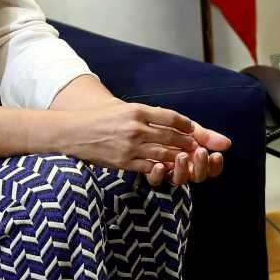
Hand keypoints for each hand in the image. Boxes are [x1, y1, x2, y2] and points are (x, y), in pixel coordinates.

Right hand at [56, 101, 229, 185]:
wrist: (71, 132)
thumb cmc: (99, 119)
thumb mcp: (123, 109)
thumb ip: (146, 115)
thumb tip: (172, 121)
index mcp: (137, 110)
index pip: (172, 117)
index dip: (189, 125)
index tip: (200, 131)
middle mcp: (136, 127)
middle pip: (173, 136)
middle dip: (193, 143)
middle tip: (208, 149)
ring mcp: (130, 146)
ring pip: (165, 153)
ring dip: (182, 157)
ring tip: (195, 160)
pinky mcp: (123, 162)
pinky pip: (150, 166)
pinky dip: (163, 169)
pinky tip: (172, 170)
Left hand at [143, 118, 232, 186]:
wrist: (142, 123)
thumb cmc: (169, 126)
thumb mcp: (189, 129)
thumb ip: (207, 136)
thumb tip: (227, 143)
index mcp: (196, 160)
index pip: (211, 170)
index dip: (215, 166)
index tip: (216, 155)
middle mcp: (184, 169)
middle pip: (197, 177)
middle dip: (200, 166)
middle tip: (200, 152)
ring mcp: (168, 172)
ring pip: (178, 180)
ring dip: (181, 169)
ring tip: (181, 156)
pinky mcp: (151, 173)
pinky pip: (155, 180)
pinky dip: (158, 174)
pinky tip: (159, 165)